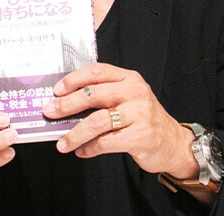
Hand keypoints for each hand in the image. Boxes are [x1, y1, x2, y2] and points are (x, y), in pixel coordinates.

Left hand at [42, 63, 195, 177]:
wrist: (174, 143)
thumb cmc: (143, 119)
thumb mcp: (127, 99)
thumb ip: (102, 96)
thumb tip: (63, 103)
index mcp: (129, 79)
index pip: (96, 72)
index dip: (73, 80)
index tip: (56, 90)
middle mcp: (135, 93)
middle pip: (92, 95)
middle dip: (66, 105)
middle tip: (49, 113)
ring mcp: (140, 114)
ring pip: (96, 122)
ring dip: (75, 134)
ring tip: (62, 143)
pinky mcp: (141, 136)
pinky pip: (106, 142)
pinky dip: (89, 148)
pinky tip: (81, 151)